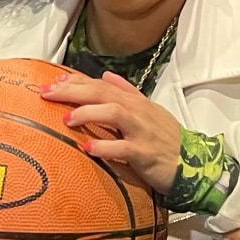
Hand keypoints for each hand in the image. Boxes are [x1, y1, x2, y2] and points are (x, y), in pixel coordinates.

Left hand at [41, 70, 181, 195]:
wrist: (192, 164)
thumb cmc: (166, 139)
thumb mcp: (149, 110)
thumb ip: (127, 91)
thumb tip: (106, 75)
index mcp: (134, 102)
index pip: (101, 84)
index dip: (76, 82)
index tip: (53, 82)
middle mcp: (137, 112)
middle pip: (102, 93)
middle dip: (73, 91)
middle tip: (48, 94)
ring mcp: (141, 132)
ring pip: (114, 113)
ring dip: (88, 113)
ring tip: (66, 119)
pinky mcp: (144, 154)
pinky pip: (122, 148)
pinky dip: (104, 147)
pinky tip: (87, 147)